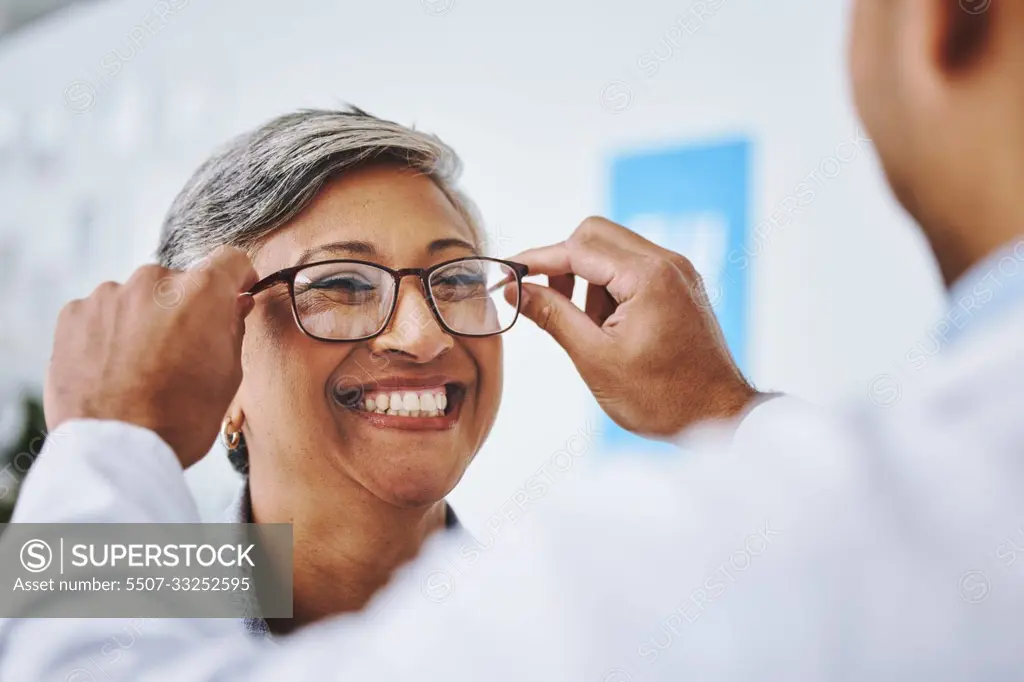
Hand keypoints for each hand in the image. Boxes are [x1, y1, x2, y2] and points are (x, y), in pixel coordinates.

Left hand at [44, 246, 257, 467]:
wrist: (116, 450)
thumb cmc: (180, 418)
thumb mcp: (228, 376)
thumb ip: (233, 329)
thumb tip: (234, 304)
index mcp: (201, 293)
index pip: (229, 260)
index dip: (236, 277)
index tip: (235, 293)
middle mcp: (153, 281)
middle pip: (179, 282)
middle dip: (184, 308)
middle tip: (183, 349)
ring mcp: (109, 295)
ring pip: (137, 297)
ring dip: (144, 319)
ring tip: (142, 365)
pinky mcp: (74, 313)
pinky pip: (102, 313)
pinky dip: (110, 332)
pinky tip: (114, 367)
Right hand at [512, 217, 759, 439]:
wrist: (718, 418)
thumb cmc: (661, 398)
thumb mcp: (595, 358)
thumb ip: (552, 315)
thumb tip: (515, 290)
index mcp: (648, 276)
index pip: (578, 248)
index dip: (536, 260)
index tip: (508, 275)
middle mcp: (667, 262)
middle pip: (595, 235)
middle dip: (563, 264)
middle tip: (546, 303)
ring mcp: (677, 272)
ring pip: (612, 250)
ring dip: (587, 279)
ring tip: (589, 329)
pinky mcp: (680, 285)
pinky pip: (632, 268)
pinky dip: (609, 288)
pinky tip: (607, 327)